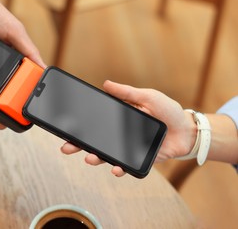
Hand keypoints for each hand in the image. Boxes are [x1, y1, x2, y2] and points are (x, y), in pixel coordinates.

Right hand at [61, 80, 195, 176]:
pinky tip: (115, 169)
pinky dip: (119, 169)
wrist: (187, 129)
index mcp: (119, 119)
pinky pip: (126, 166)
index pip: (96, 123)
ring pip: (107, 155)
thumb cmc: (168, 110)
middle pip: (95, 141)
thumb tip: (105, 84)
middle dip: (78, 145)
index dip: (81, 126)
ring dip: (96, 158)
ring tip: (89, 158)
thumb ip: (127, 92)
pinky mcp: (139, 159)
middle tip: (66, 147)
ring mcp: (128, 148)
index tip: (67, 127)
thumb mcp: (147, 96)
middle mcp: (120, 135)